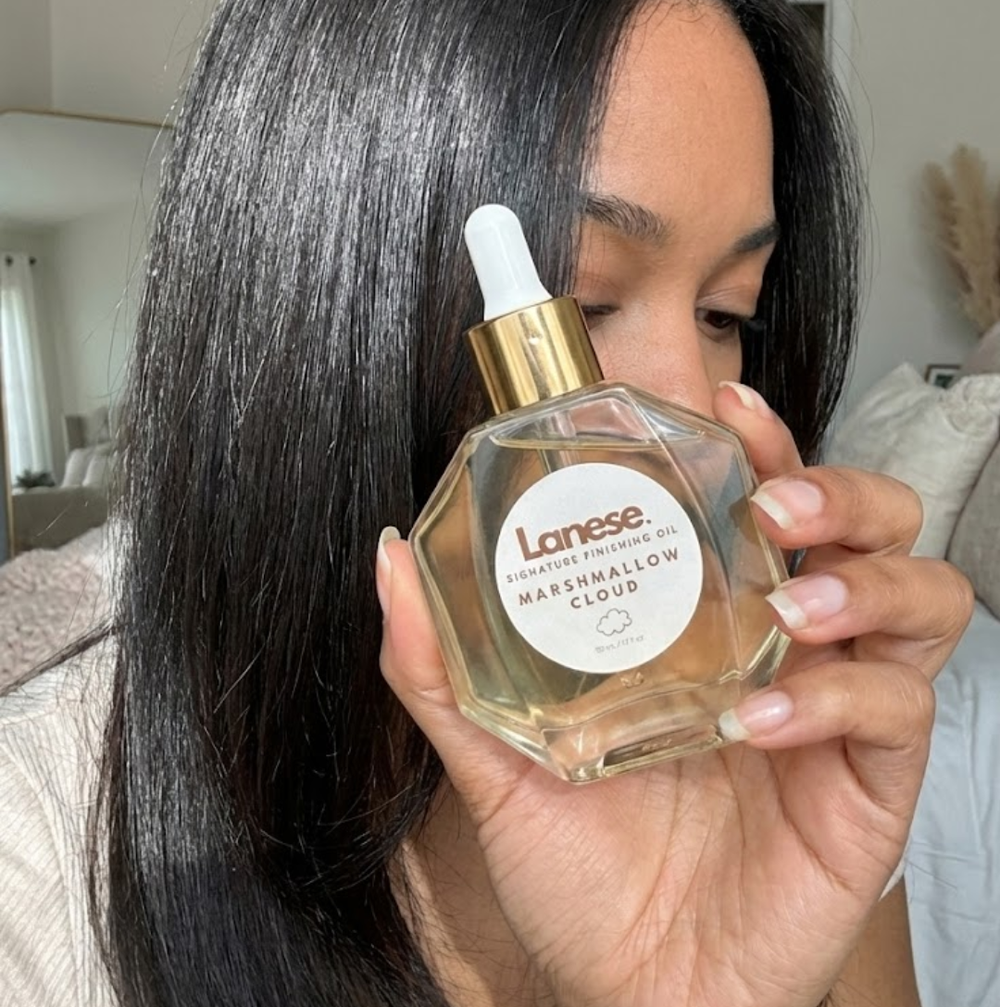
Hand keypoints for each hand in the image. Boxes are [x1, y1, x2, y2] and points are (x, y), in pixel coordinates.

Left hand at [375, 381, 972, 1006]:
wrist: (631, 993)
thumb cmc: (581, 872)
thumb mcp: (499, 760)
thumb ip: (443, 669)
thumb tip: (392, 560)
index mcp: (713, 620)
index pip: (767, 499)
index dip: (764, 441)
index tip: (724, 406)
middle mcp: (787, 647)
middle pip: (870, 526)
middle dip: (838, 490)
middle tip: (774, 499)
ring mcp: (838, 712)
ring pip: (918, 597)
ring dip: (864, 579)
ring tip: (791, 601)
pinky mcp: (869, 785)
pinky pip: (893, 711)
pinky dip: (835, 699)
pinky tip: (761, 720)